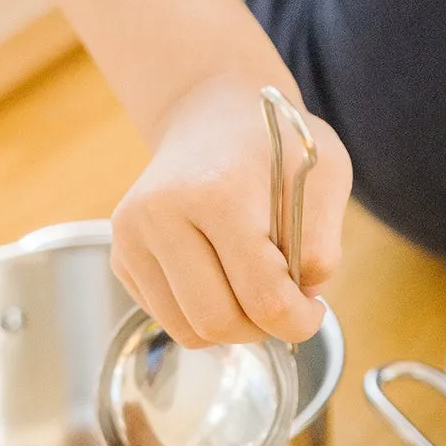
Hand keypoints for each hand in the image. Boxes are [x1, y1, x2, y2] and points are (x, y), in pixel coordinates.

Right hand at [109, 76, 351, 348]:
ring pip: (188, 330)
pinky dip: (200, 315)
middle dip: (262, 329)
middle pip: (218, 322)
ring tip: (253, 291)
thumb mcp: (325, 174)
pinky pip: (166, 318)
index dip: (299, 320)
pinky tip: (220, 277)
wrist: (210, 115)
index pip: (263, 296)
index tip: (312, 308)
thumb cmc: (273, 144)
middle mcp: (162, 214)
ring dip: (230, 328)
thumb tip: (299, 300)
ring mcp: (132, 235)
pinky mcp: (120, 253)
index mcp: (217, 193)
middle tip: (285, 304)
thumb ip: (322, 244)